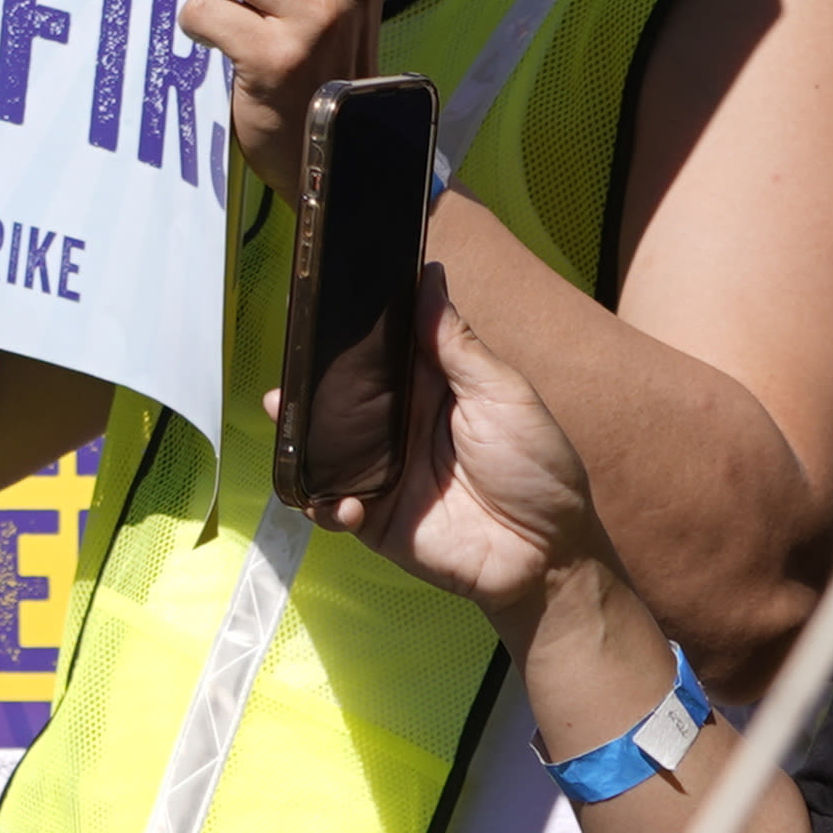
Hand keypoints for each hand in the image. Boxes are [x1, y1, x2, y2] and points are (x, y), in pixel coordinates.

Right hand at [306, 261, 598, 632]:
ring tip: (287, 421)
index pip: (376, 349)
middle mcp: (395, 425)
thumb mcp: (504, 396)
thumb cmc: (537, 469)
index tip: (313, 299)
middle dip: (305, 382)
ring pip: (320, 446)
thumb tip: (429, 275)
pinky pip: (328, 504)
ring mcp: (380, 471)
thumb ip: (457, 343)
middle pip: (336, 395)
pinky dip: (324, 503)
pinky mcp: (371, 515)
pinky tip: (345, 504)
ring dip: (297, 435)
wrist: (545, 557)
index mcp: (427, 387)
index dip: (345, 328)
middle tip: (288, 370)